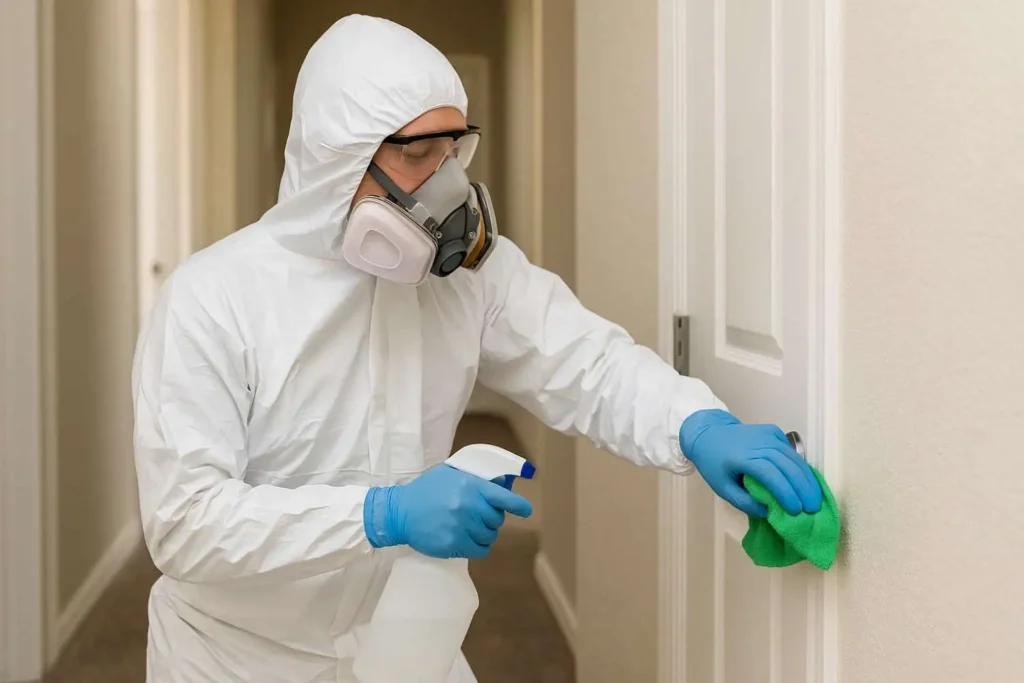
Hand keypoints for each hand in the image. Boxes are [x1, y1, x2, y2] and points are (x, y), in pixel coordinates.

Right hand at [363, 464, 532, 558]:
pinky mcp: (453, 544)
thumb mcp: (450, 474)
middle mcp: (468, 506)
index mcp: (470, 486)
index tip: (526, 510)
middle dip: (492, 519)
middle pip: (497, 519)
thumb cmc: (426, 490)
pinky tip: (470, 541)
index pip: (502, 497)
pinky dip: (479, 547)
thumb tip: (502, 483)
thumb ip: (475, 479)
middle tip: (479, 517)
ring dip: (485, 534)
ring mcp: (461, 526)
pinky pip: (480, 550)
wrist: (399, 512)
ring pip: (490, 536)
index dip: (518, 505)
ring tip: (471, 529)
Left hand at [679, 409, 822, 517]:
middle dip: (803, 489)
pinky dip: (801, 467)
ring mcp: (767, 434)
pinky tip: (807, 482)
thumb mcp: (723, 488)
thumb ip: (745, 502)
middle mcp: (758, 443)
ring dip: (807, 479)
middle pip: (787, 466)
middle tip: (813, 509)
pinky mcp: (773, 431)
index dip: (785, 492)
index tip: (796, 510)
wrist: (709, 434)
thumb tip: (771, 512)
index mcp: (742, 457)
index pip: (770, 474)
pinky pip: (791, 451)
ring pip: (793, 458)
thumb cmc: (714, 464)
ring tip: (815, 499)